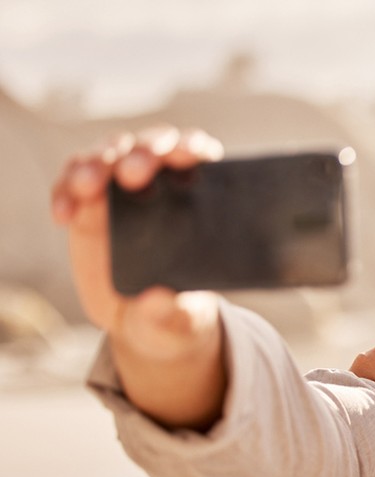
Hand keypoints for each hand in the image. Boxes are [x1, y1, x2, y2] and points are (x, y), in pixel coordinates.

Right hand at [51, 126, 228, 428]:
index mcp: (197, 199)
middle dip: (143, 152)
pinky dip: (64, 192)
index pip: (200, 155)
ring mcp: (120, 190)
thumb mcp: (181, 319)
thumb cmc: (178, 311)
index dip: (193, 146)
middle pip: (151, 146)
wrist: (144, 321)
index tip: (188, 154)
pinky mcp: (86, 206)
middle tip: (134, 174)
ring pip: (106, 156)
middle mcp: (160, 183)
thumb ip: (173, 311)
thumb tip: (158, 300)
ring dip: (95, 164)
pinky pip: (70, 185)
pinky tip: (64, 215)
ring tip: (88, 188)